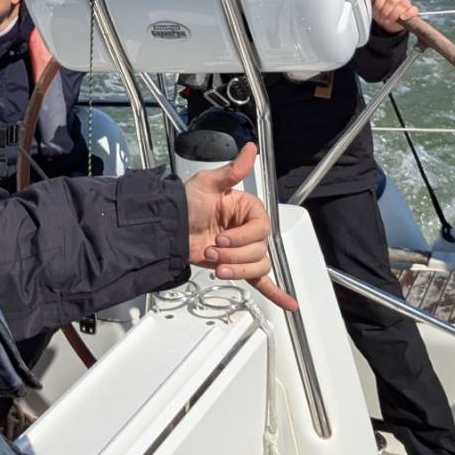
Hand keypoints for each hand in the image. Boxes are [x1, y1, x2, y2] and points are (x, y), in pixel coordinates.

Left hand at [183, 143, 298, 312]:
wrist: (166, 228)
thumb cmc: (185, 204)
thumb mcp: (207, 184)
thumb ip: (233, 171)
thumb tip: (250, 150)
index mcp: (248, 210)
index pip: (261, 229)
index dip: (242, 237)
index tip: (221, 237)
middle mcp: (248, 230)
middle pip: (259, 251)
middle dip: (233, 255)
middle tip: (211, 250)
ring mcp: (242, 250)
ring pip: (257, 267)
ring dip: (237, 270)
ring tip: (215, 266)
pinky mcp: (235, 266)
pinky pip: (260, 280)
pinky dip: (276, 292)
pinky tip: (288, 304)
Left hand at [368, 0, 418, 34]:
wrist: (387, 22)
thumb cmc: (380, 11)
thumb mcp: (372, 2)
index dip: (379, 2)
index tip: (376, 11)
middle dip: (386, 10)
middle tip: (382, 18)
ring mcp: (406, 2)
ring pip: (403, 4)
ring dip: (394, 14)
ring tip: (388, 21)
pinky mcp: (412, 11)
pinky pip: (414, 10)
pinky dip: (408, 14)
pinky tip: (402, 17)